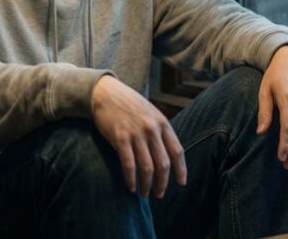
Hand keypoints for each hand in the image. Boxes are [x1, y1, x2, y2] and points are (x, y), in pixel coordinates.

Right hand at [91, 75, 187, 197]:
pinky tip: (131, 187)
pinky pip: (129, 164)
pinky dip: (131, 179)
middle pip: (163, 163)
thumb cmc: (129, 104)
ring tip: (145, 193)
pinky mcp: (120, 138)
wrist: (106, 92)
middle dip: (162, 183)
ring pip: (147, 167)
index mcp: (162, 123)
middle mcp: (152, 129)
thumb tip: (168, 153)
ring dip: (147, 184)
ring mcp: (136, 134)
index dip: (181, 169)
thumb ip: (160, 130)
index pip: (177, 151)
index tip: (181, 183)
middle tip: (159, 194)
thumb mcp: (151, 113)